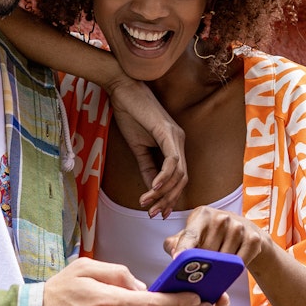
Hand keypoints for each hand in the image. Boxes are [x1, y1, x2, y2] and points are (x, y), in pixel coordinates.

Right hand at [105, 75, 185, 216]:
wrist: (123, 91)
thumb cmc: (131, 115)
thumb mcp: (138, 148)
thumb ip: (147, 167)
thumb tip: (152, 189)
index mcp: (175, 145)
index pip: (179, 177)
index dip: (170, 197)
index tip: (157, 212)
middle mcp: (180, 141)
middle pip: (182, 179)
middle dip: (168, 199)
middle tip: (153, 214)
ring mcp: (176, 136)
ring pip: (179, 173)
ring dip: (164, 192)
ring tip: (148, 203)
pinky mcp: (168, 132)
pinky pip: (172, 160)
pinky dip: (164, 176)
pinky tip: (154, 186)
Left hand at [166, 207, 274, 273]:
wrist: (245, 230)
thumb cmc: (213, 234)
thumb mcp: (193, 234)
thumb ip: (177, 243)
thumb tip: (174, 254)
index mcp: (202, 215)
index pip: (190, 235)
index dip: (183, 248)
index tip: (177, 259)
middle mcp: (221, 217)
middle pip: (206, 253)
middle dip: (203, 263)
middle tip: (204, 264)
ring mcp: (239, 227)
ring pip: (223, 260)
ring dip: (220, 267)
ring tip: (220, 260)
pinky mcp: (253, 238)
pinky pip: (239, 263)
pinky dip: (234, 268)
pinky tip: (233, 261)